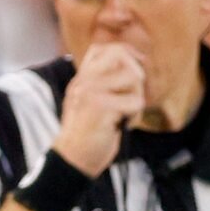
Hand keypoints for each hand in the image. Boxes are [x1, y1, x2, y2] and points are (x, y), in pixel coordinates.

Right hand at [56, 43, 146, 177]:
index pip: (102, 48)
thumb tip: (136, 62)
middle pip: (123, 56)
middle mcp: (83, 82)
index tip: (135, 67)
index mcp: (80, 80)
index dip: (124, 53)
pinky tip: (119, 126)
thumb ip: (104, 83)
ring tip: (121, 116)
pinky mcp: (102, 106)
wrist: (73, 162)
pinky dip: (134, 117)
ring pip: (134, 78)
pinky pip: (136, 101)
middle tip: (129, 98)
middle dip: (135, 76)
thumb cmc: (88, 136)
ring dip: (136, 99)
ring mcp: (91, 92)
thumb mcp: (91, 103)